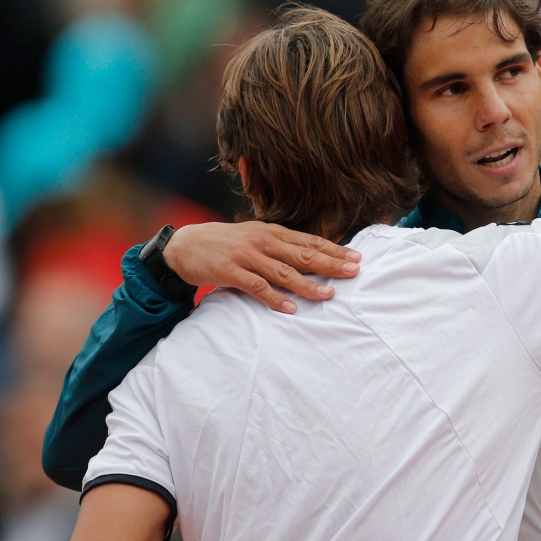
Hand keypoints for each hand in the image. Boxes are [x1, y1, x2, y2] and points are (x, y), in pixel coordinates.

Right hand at [163, 222, 360, 312]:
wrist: (184, 246)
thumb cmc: (226, 243)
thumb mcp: (255, 235)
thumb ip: (281, 243)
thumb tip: (311, 253)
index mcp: (272, 231)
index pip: (309, 241)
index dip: (334, 249)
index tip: (356, 257)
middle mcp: (263, 241)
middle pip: (303, 254)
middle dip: (330, 264)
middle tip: (354, 271)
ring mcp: (246, 256)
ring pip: (283, 272)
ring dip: (307, 285)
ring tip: (328, 295)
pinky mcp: (230, 271)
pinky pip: (257, 287)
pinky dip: (275, 299)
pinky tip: (291, 309)